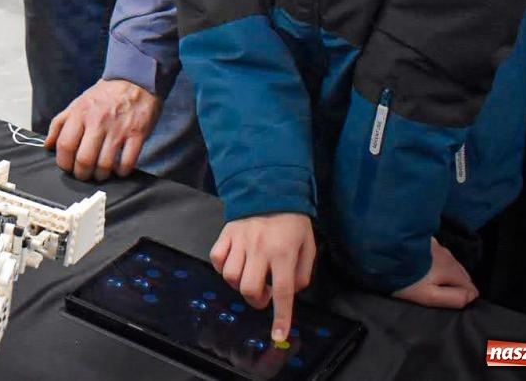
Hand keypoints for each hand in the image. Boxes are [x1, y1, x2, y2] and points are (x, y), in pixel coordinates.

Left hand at [45, 78, 160, 179]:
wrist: (135, 80)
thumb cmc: (104, 95)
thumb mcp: (77, 104)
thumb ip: (60, 123)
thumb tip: (47, 145)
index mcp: (80, 114)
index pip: (65, 145)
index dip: (64, 163)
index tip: (68, 167)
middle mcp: (97, 122)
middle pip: (84, 159)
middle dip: (82, 174)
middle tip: (84, 174)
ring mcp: (118, 129)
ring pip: (105, 164)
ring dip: (101, 175)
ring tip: (100, 173)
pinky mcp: (137, 134)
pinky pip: (127, 162)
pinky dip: (121, 171)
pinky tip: (118, 169)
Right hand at [211, 213, 315, 342]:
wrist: (271, 188)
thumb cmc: (293, 221)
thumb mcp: (308, 246)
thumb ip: (303, 273)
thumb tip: (290, 292)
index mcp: (283, 253)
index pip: (282, 292)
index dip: (280, 317)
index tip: (277, 336)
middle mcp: (260, 249)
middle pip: (249, 289)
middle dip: (256, 300)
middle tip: (264, 295)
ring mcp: (240, 241)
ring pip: (230, 277)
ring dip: (240, 285)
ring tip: (249, 278)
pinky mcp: (226, 233)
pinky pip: (216, 258)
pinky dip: (222, 267)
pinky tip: (233, 264)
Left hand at [392, 237, 478, 308]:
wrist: (379, 249)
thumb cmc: (405, 278)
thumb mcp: (428, 295)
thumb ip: (453, 298)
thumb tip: (472, 296)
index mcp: (450, 268)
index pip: (469, 285)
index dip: (466, 296)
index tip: (458, 302)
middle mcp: (446, 253)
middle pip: (460, 272)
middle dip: (460, 283)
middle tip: (450, 294)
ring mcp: (434, 243)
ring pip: (449, 261)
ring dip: (448, 271)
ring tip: (440, 281)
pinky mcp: (421, 238)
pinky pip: (437, 252)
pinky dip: (437, 260)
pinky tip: (427, 263)